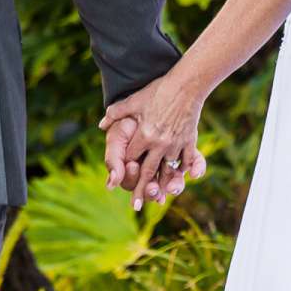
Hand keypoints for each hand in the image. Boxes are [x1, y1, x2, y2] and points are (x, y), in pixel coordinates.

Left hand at [99, 76, 206, 210]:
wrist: (187, 84)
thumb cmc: (159, 90)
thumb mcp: (135, 100)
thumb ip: (116, 113)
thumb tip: (101, 125)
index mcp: (144, 134)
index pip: (131, 156)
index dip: (125, 166)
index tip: (121, 177)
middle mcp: (159, 143)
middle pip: (147, 171)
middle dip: (140, 189)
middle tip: (134, 206)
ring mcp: (176, 143)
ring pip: (167, 170)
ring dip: (162, 185)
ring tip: (157, 198)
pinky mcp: (189, 140)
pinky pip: (185, 161)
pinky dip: (182, 170)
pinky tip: (178, 178)